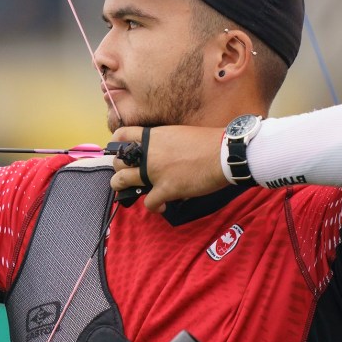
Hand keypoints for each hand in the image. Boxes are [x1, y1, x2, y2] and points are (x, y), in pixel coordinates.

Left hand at [109, 125, 228, 212]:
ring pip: (121, 181)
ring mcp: (154, 172)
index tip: (119, 152)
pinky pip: (149, 203)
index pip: (121, 135)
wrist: (225, 153)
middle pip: (117, 162)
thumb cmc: (209, 142)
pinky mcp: (166, 189)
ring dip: (123, 188)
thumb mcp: (179, 133)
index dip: (115, 144)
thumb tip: (161, 156)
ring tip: (133, 191)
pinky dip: (154, 207)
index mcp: (153, 136)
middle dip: (119, 170)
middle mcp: (148, 153)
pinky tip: (162, 207)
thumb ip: (164, 144)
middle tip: (130, 174)